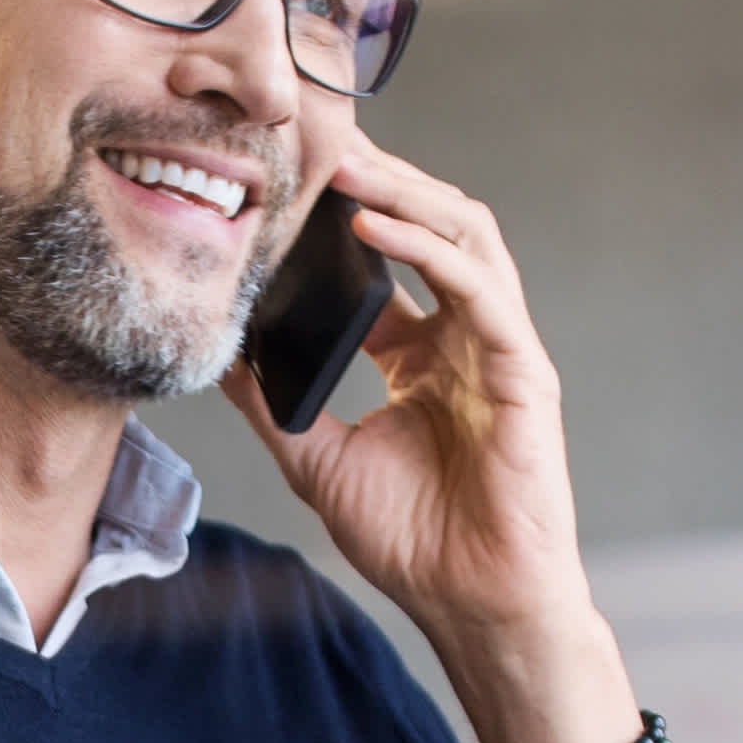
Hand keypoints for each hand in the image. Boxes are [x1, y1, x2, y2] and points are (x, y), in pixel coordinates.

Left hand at [243, 139, 600, 679]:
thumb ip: (274, 403)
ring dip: (406, 194)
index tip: (290, 177)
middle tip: (321, 138)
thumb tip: (219, 355)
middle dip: (380, 178)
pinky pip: (478, 288)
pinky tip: (379, 226)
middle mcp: (461, 339)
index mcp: (420, 355)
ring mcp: (497, 349)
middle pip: (429, 228)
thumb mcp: (319, 460)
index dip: (344, 216)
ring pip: (463, 237)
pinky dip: (429, 250)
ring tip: (349, 164)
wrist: (472, 603)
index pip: (386, 261)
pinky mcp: (523, 369)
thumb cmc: (413, 541)